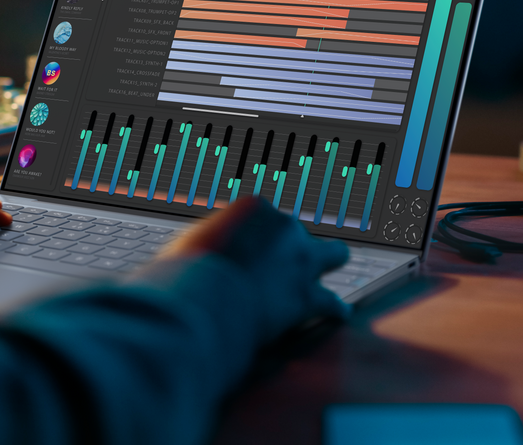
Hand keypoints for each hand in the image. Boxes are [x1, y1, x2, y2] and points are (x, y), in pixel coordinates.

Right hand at [161, 196, 349, 336]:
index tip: (249, 252)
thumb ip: (204, 242)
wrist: (202, 297)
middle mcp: (284, 228)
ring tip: (332, 268)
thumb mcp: (188, 242)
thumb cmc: (185, 270)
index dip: (257, 239)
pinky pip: (331, 302)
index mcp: (255, 208)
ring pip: (334, 254)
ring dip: (330, 263)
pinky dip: (334, 309)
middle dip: (292, 248)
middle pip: (298, 234)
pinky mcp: (306, 295)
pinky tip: (337, 313)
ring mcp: (300, 261)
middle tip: (282, 264)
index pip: (265, 219)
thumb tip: (194, 253)